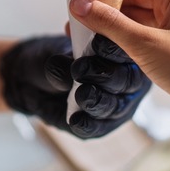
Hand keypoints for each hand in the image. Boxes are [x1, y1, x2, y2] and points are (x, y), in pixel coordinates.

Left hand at [0, 35, 150, 138]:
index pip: (128, 50)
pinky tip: (75, 120)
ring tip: (80, 95)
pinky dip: (87, 124)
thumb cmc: (59, 59)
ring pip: (116, 106)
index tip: (96, 43)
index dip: (114, 47)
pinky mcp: (103, 125)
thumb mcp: (55, 53)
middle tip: (79, 69)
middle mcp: (129, 80)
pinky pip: (99, 128)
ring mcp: (118, 105)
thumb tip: (67, 71)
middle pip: (128, 80)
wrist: (41, 83)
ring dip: (98, 100)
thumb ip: (63, 61)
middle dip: (104, 74)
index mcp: (125, 54)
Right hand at [68, 0, 169, 114]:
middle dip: (105, 16)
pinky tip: (112, 57)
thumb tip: (77, 4)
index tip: (74, 4)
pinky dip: (131, 48)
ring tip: (85, 42)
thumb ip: (110, 23)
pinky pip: (150, 44)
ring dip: (116, 34)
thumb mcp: (145, 44)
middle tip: (73, 27)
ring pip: (140, 27)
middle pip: (133, 6)